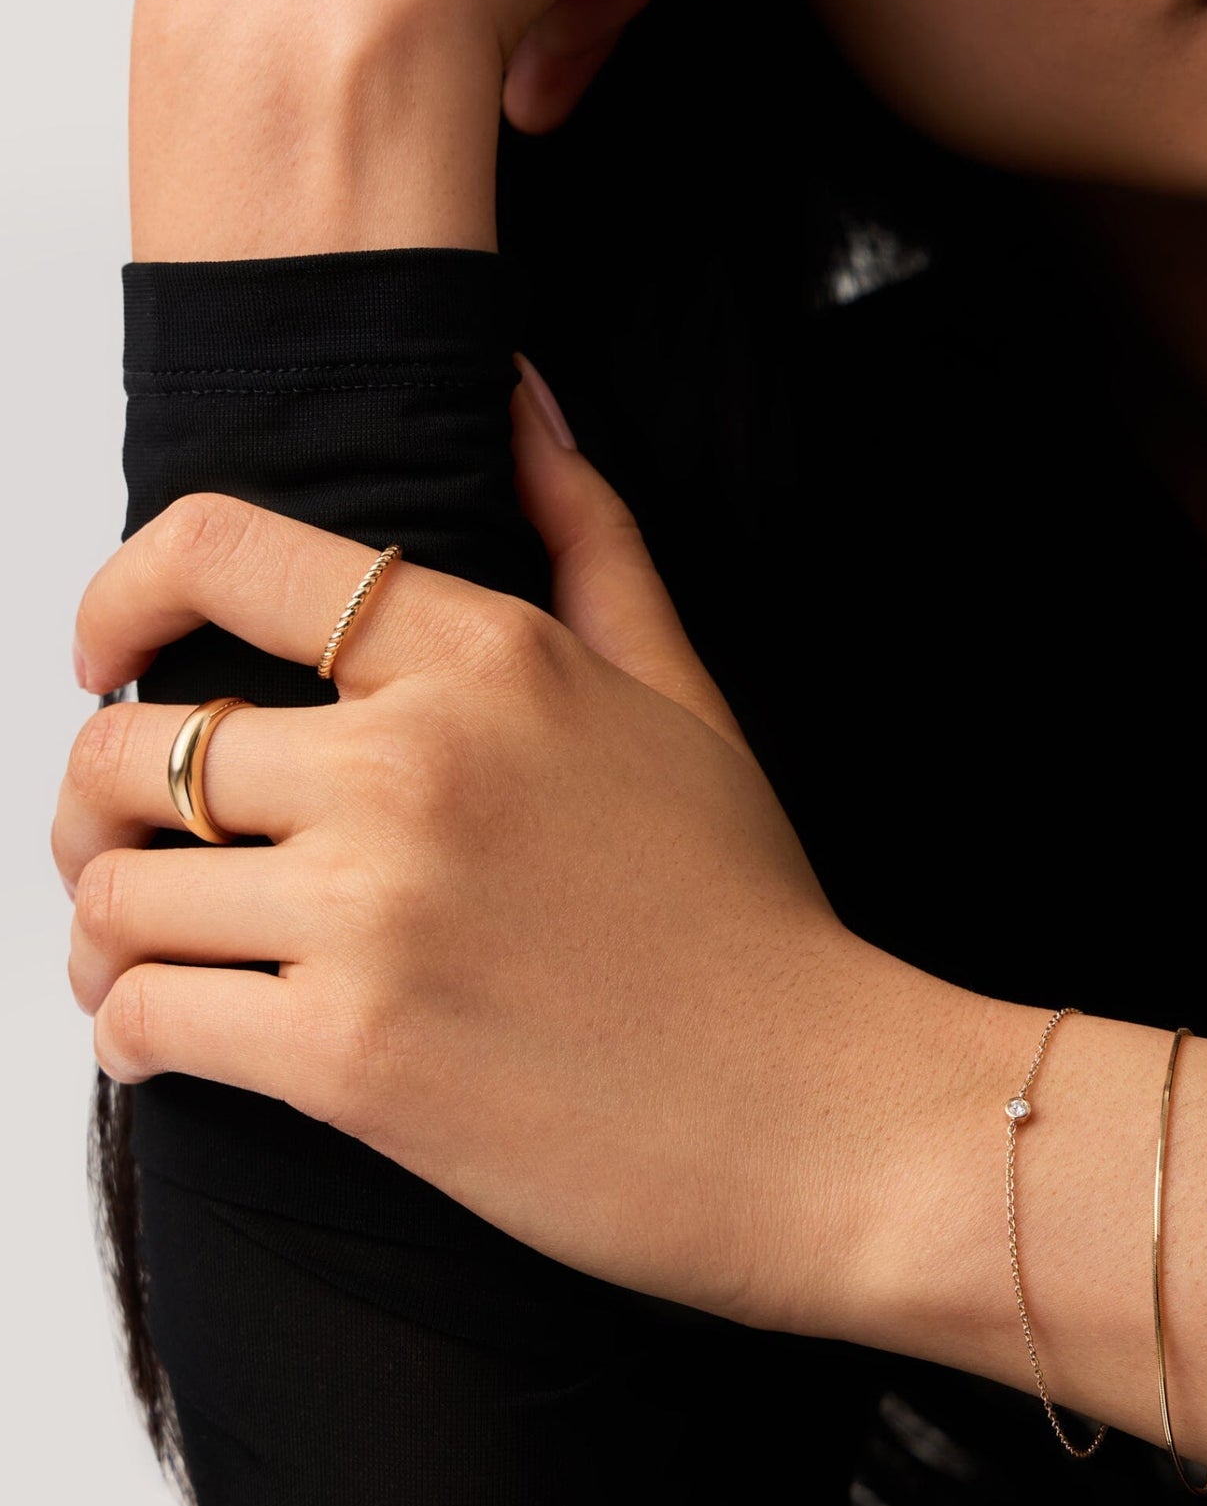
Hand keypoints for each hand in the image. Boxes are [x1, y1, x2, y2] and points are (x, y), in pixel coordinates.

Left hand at [53, 367, 934, 1337]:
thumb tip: (522, 394)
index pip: (228, 553)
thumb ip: (589, 535)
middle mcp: (418, 763)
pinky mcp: (354, 1057)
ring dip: (104, 933)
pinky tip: (170, 1040)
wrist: (817, 1111)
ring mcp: (380, 908)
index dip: (119, 591)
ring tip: (143, 958)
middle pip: (128, 745)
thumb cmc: (744, 909)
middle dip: (91, 805)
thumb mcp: (683, 693)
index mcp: (491, 658)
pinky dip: (128, 1036)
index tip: (104, 650)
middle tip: (123, 850)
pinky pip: (144, 1021)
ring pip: (116, 894)